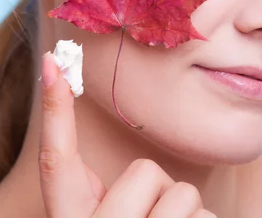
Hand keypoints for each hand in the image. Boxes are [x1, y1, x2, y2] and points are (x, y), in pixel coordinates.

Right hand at [39, 52, 217, 217]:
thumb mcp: (105, 217)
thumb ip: (106, 190)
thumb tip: (117, 149)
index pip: (55, 159)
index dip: (54, 108)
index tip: (53, 59)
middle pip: (145, 170)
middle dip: (158, 189)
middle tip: (152, 217)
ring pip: (184, 193)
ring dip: (185, 212)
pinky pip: (207, 216)